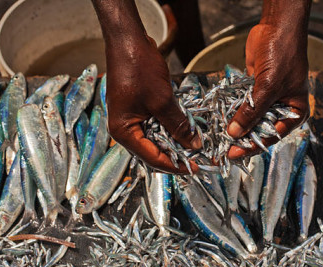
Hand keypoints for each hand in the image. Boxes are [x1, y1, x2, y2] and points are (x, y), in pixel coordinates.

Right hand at [92, 0, 200, 173]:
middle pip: (153, 152)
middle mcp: (124, 130)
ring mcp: (131, 120)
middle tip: (199, 160)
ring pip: (156, 140)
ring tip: (196, 148)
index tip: (196, 168)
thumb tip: (195, 145)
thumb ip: (178, 125)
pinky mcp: (138, 110)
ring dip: (175, 143)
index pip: (152, 158)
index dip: (175, 165)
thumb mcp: (162, 100)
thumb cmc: (139, 69)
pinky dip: (171, 130)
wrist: (128, 41)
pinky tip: (186, 131)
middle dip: (176, 156)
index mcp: (123, 132)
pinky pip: (156, 127)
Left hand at [227, 0, 310, 158]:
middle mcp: (281, 108)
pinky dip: (231, 111)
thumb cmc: (284, 54)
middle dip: (242, 137)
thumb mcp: (268, 87)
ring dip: (234, 125)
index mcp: (294, 112)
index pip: (272, 135)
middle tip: (222, 147)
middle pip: (259, 129)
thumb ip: (252, 111)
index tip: (234, 153)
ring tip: (217, 136)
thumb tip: (235, 132)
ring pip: (248, 118)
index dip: (252, 146)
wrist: (276, 27)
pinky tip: (219, 119)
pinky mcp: (254, 90)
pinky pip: (241, 105)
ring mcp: (266, 99)